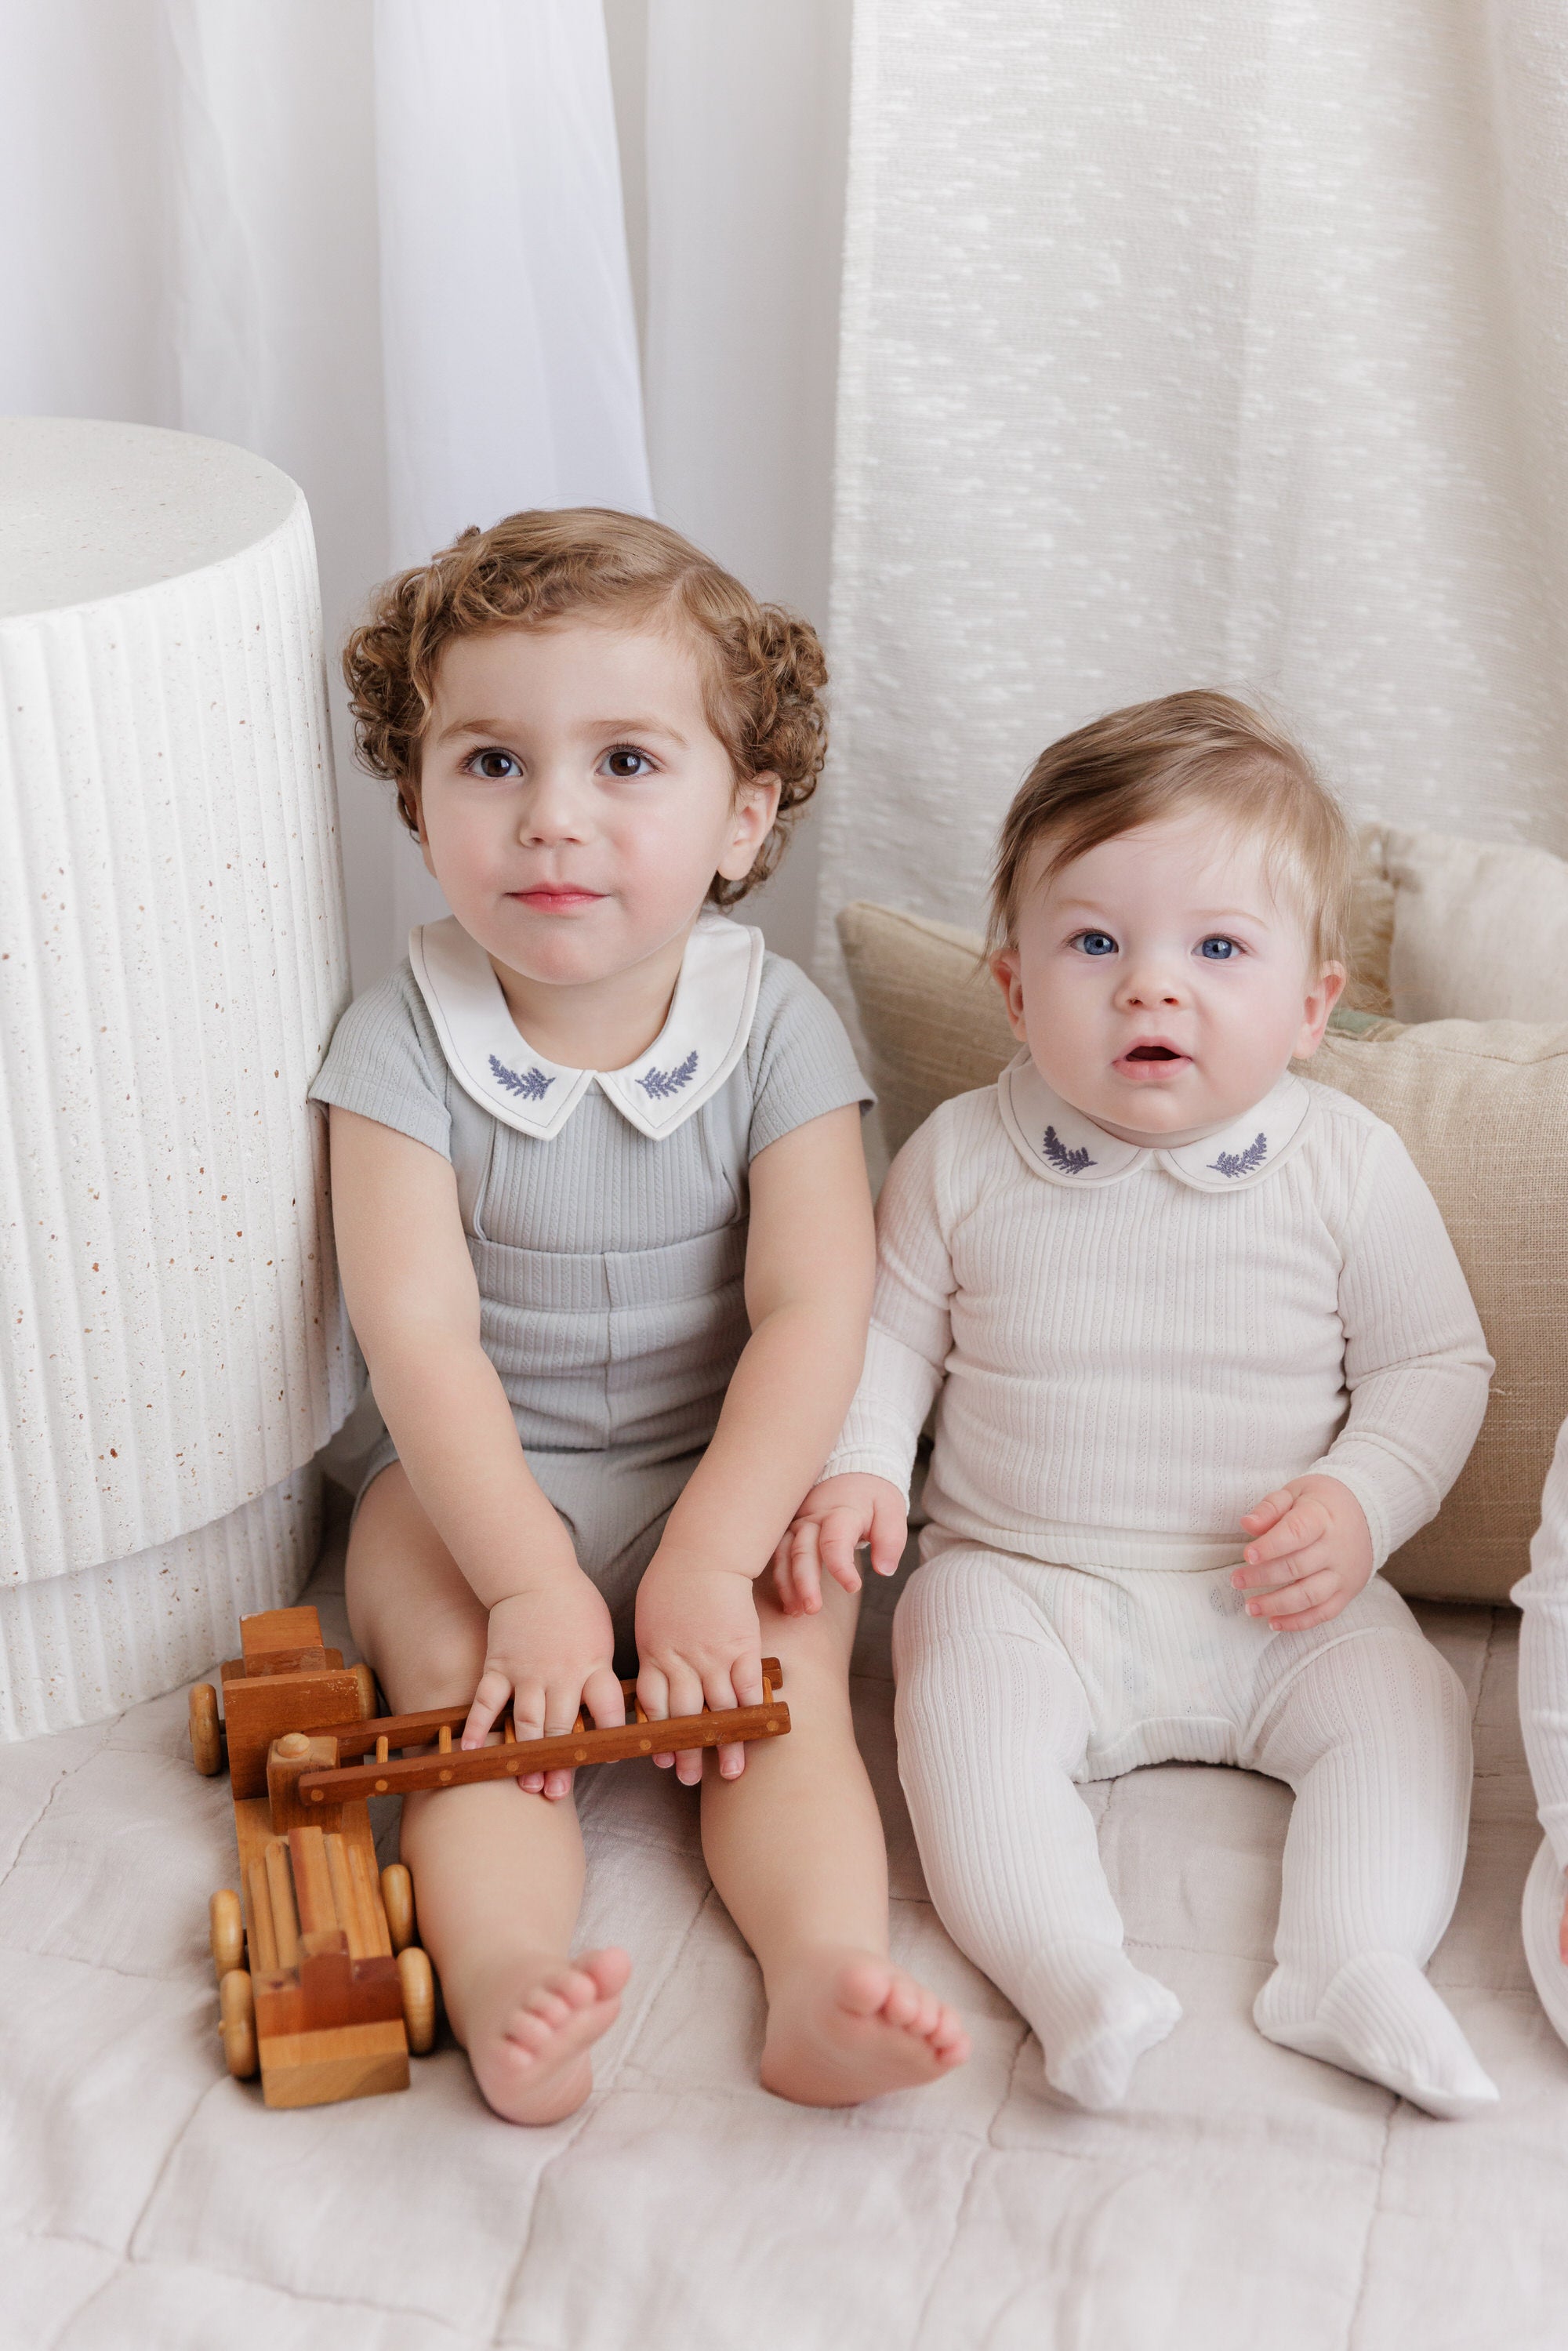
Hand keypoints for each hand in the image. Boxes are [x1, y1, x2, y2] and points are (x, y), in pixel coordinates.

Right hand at [462, 1575, 624, 1801]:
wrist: (534, 1574)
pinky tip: (471, 1750)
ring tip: (526, 1783)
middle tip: (555, 1791)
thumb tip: (610, 1713)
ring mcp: (527, 1672)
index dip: (611, 1737)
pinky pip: (486, 1701)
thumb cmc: (575, 1606)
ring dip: (526, 1754)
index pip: (609, 1709)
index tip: (611, 1758)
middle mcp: (562, 1674)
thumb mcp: (601, 1638)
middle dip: (560, 1762)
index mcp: (594, 1666)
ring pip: (527, 1721)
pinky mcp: (499, 1666)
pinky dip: (478, 1727)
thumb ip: (601, 1676)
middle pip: (563, 1726)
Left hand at [634, 1560, 764, 1786]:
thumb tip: (654, 1682)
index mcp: (654, 1654)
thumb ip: (653, 1653)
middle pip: (685, 1717)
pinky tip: (757, 1730)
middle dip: (688, 1751)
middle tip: (689, 1779)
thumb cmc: (673, 1581)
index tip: (661, 1759)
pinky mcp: (742, 1647)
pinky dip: (753, 1711)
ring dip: (726, 1743)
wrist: (706, 1552)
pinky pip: (749, 1687)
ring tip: (731, 1771)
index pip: (654, 1706)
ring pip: (720, 1710)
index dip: (658, 1736)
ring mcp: (714, 1656)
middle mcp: (682, 1661)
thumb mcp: (650, 1618)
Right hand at [771, 1474, 907, 1615]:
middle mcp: (813, 1518)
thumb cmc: (873, 1496)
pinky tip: (788, 1603)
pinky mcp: (789, 1531)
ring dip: (787, 1584)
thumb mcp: (891, 1510)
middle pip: (802, 1549)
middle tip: (812, 1609)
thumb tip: (884, 1570)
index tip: (853, 1587)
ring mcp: (798, 1524)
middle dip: (804, 1581)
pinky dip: (780, 1579)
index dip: (841, 1567)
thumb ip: (890, 1539)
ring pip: (783, 1554)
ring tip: (795, 1612)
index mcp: (842, 1512)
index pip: (835, 1540)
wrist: (852, 1472)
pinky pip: (777, 1555)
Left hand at [1232, 1474, 1373, 1630]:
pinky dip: (1298, 1622)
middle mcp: (1335, 1548)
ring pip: (1310, 1595)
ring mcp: (1343, 1573)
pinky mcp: (1348, 1592)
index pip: (1296, 1532)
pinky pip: (1324, 1613)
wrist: (1367, 1515)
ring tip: (1250, 1607)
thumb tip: (1247, 1524)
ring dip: (1277, 1605)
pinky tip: (1274, 1623)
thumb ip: (1271, 1507)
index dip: (1270, 1546)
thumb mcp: (1296, 1493)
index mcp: (1321, 1518)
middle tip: (1236, 1581)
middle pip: (1297, 1567)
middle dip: (1262, 1577)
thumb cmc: (1322, 1503)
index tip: (1247, 1555)